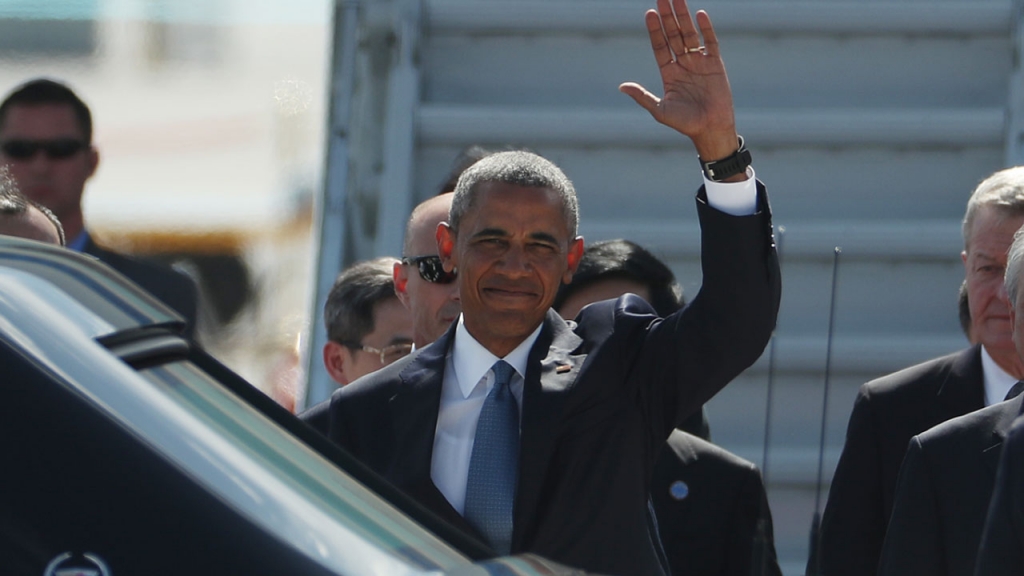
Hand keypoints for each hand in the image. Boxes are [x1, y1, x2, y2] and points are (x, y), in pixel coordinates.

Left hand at [620, 0, 738, 160]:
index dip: (654, 30)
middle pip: (673, 35)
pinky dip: (706, 29)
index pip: (660, 46)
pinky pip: (710, 43)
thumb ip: (643, 96)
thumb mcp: (660, 110)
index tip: (649, 13)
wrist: (711, 130)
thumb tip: (622, 86)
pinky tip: (699, 15)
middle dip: (668, 17)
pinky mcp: (715, 65)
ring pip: (689, 34)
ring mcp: (699, 63)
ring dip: (683, 17)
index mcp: (669, 73)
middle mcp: (683, 64)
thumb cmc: (685, 124)